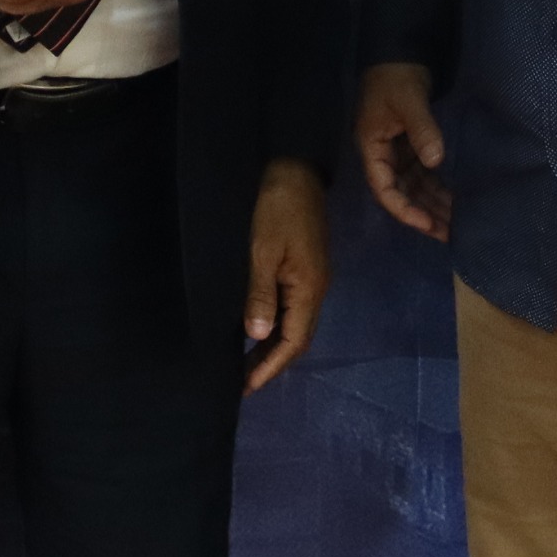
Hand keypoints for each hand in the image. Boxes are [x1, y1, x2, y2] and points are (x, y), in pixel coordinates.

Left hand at [242, 158, 330, 392]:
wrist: (295, 169)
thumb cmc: (276, 207)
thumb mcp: (262, 250)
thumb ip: (260, 294)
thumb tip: (257, 336)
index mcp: (309, 288)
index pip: (294, 341)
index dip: (271, 366)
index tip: (246, 387)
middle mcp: (315, 289)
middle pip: (297, 338)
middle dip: (271, 364)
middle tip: (241, 384)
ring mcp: (311, 279)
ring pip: (294, 325)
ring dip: (272, 347)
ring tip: (245, 366)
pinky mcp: (303, 269)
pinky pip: (291, 309)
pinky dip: (274, 327)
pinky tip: (256, 332)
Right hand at [356, 63, 450, 241]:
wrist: (400, 57)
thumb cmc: (396, 79)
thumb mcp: (408, 101)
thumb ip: (421, 130)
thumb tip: (435, 160)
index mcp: (372, 149)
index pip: (385, 189)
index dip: (404, 210)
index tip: (426, 224)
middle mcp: (383, 157)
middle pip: (402, 195)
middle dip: (423, 216)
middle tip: (448, 235)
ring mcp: (398, 154)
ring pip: (414, 189)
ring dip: (432, 206)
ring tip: (455, 226)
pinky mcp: (412, 148)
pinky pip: (424, 176)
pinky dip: (437, 190)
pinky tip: (454, 202)